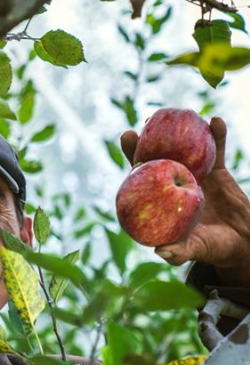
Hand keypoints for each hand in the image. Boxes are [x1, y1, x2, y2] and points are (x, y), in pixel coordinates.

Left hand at [120, 117, 249, 286]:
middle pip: (158, 155)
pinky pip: (217, 150)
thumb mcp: (195, 250)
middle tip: (145, 122)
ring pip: (186, 147)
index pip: (141, 174)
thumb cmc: (211, 248)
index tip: (126, 137)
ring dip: (182, 130)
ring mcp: (194, 174)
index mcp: (160, 199)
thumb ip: (179, 252)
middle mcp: (173, 182)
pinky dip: (217, 135)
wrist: (242, 242)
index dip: (132, 155)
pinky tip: (215, 121)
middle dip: (148, 137)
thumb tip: (161, 251)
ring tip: (180, 113)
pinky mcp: (217, 170)